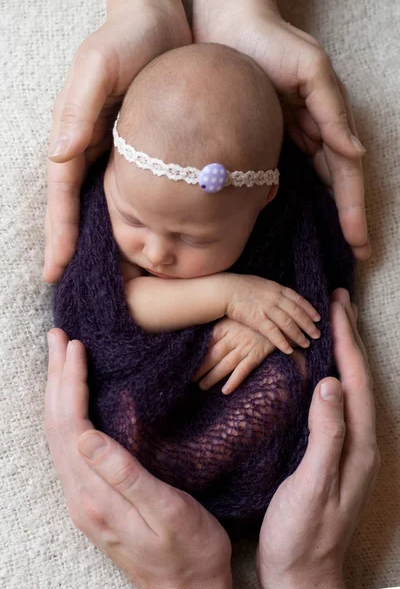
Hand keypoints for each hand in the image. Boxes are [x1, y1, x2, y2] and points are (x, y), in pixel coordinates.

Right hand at [44, 0, 190, 282]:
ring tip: (109, 276)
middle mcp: (90, 150)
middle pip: (78, 209)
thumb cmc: (126, 40)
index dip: (59, 234)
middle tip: (72, 286)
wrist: (159, 23)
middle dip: (73, 246)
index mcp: (74, 136)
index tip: (56, 270)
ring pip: (102, 206)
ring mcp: (113, 153)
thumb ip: (80, 110)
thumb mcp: (99, 68)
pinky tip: (139, 239)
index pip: (64, 196)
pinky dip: (129, 219)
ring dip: (101, 240)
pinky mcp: (139, 151)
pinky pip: (130, 193)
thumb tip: (61, 154)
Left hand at [45, 328, 231, 588]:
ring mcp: (84, 500)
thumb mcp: (165, 511)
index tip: (75, 346)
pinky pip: (69, 447)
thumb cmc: (188, 550)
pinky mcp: (93, 500)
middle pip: (58, 426)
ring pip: (59, 436)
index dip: (71, 382)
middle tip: (59, 338)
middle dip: (57, 378)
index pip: (71, 425)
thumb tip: (86, 438)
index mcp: (95, 494)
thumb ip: (124, 475)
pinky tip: (74, 403)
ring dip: (58, 393)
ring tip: (60, 360)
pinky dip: (68, 414)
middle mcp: (80, 496)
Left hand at [192, 317, 275, 393]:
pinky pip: (244, 370)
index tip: (185, 362)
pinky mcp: (257, 354)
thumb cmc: (253, 317)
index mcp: (225, 327)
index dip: (196, 354)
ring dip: (212, 377)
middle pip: (212, 355)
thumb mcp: (234, 317)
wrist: (279, 317)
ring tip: (202, 386)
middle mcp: (233, 337)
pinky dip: (235, 381)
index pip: (206, 343)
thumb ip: (221, 325)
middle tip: (189, 379)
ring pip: (225, 365)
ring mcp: (245, 346)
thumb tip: (203, 335)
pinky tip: (226, 391)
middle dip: (200, 368)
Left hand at [193, 0, 369, 259]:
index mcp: (327, 121)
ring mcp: (291, 138)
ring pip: (314, 186)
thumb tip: (356, 153)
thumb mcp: (310, 69)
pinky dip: (293, 200)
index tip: (359, 248)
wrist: (226, 26)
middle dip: (345, 222)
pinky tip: (289, 221)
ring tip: (328, 248)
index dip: (353, 212)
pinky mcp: (267, 139)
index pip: (346, 176)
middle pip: (336, 187)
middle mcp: (314, 133)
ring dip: (323, 217)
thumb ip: (332, 110)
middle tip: (352, 258)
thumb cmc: (270, 41)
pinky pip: (284, 176)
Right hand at [224, 274, 320, 354]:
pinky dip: (282, 342)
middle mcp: (275, 298)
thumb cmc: (239, 287)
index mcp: (276, 288)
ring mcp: (267, 309)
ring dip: (299, 335)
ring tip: (307, 344)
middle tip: (317, 334)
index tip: (318, 317)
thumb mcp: (261, 284)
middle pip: (297, 313)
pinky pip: (273, 333)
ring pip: (288, 324)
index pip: (298, 299)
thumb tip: (283, 297)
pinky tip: (289, 349)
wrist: (224, 290)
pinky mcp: (257, 320)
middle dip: (309, 324)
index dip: (309, 309)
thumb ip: (273, 291)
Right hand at [256, 289, 379, 588]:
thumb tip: (330, 384)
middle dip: (350, 337)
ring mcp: (350, 448)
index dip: (346, 341)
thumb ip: (326, 435)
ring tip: (334, 325)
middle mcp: (361, 442)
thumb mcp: (313, 485)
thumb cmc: (303, 534)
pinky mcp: (335, 453)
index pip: (354, 381)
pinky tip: (323, 371)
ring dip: (344, 352)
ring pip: (351, 387)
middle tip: (339, 302)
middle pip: (359, 378)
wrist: (303, 573)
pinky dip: (334, 375)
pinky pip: (339, 402)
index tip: (336, 307)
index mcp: (358, 444)